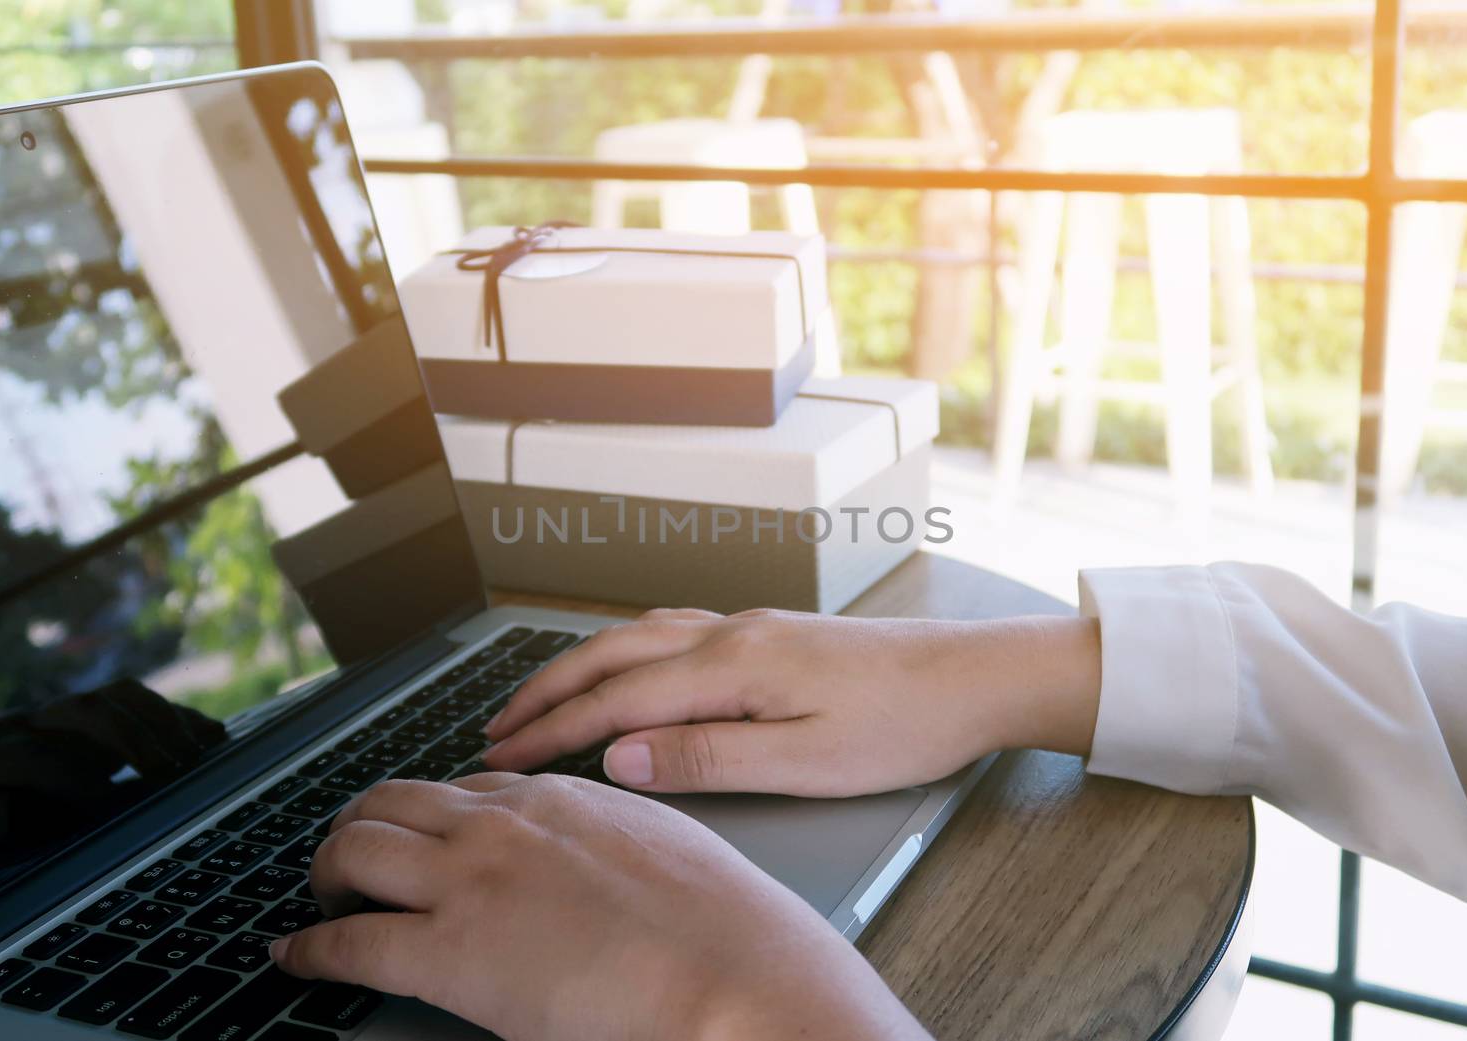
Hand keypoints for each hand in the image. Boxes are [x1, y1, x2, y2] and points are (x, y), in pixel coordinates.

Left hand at [271, 775, 928, 1040]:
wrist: (736, 976)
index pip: (463, 786)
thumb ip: (613, 843)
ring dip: (327, 872)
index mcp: (561, 799)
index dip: (426, 810)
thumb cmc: (724, 928)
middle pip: (393, 800)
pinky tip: (296, 957)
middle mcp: (505, 824)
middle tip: (349, 858)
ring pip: (356, 849)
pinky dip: (310, 950)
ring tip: (322, 898)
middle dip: (359, 825)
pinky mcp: (450, 953)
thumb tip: (602, 863)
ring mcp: (471, 882)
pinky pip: (350, 943)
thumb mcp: (665, 849)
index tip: (414, 828)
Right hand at [483, 608, 1099, 795]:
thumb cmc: (903, 724)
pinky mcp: (767, 633)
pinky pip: (670, 630)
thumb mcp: (805, 763)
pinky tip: (624, 662)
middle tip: (494, 732)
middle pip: (609, 656)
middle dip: (544, 694)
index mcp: (732, 666)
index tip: (501, 759)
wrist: (972, 677)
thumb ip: (706, 757)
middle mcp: (729, 633)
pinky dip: (623, 649)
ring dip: (578, 666)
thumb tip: (619, 756)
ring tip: (537, 699)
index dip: (550, 732)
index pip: (614, 700)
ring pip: (635, 636)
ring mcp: (748, 626)